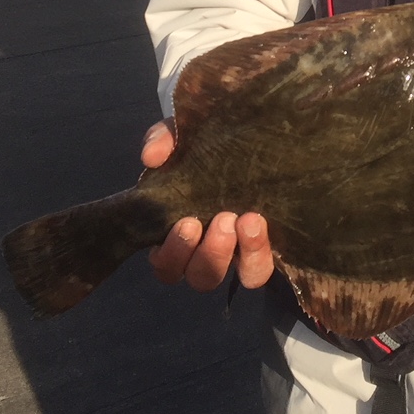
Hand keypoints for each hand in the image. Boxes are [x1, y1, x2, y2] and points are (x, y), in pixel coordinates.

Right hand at [140, 120, 273, 290]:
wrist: (257, 141)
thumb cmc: (209, 147)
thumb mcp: (184, 136)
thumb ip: (163, 139)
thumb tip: (152, 156)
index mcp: (177, 232)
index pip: (165, 262)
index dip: (172, 252)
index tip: (188, 221)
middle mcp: (203, 251)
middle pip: (196, 276)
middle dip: (206, 252)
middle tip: (222, 219)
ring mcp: (233, 255)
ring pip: (222, 277)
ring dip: (228, 254)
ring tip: (245, 220)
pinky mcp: (261, 252)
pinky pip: (255, 272)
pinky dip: (256, 255)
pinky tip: (259, 225)